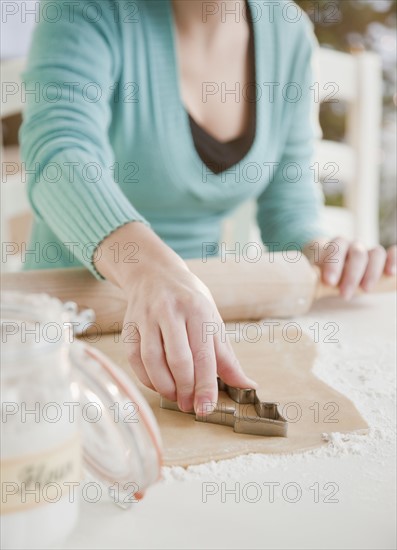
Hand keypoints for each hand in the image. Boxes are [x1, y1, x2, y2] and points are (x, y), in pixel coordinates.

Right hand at [94, 222, 255, 414]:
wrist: (154, 274)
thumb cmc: (188, 300)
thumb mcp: (212, 320)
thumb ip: (226, 356)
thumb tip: (246, 385)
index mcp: (197, 309)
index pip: (204, 355)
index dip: (205, 386)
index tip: (206, 408)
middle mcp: (170, 311)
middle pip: (178, 359)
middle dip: (185, 389)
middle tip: (190, 405)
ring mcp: (147, 317)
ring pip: (152, 360)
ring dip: (164, 386)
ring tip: (175, 396)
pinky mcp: (129, 325)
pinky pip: (135, 359)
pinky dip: (146, 378)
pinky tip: (158, 384)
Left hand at [304, 237, 395, 299]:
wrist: (330, 262)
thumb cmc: (321, 271)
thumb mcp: (313, 272)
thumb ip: (312, 277)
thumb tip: (302, 291)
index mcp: (335, 245)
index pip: (335, 249)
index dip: (333, 264)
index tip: (329, 282)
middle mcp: (353, 245)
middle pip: (357, 253)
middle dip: (351, 275)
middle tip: (345, 294)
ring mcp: (369, 251)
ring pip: (376, 253)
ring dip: (372, 272)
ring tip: (366, 290)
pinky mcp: (381, 259)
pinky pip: (392, 252)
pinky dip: (394, 259)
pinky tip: (391, 273)